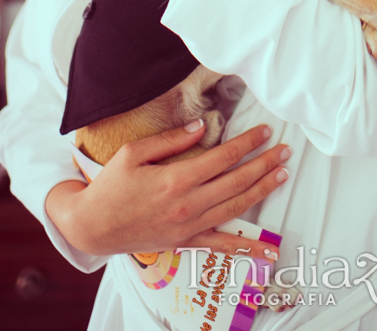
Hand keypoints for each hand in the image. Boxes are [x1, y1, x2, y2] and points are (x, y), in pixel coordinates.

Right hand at [46, 123, 289, 259]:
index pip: (223, 157)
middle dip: (264, 163)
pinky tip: (268, 250)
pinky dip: (247, 248)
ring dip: (262, 191)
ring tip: (282, 175)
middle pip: (236, 180)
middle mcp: (187, 204)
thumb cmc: (110, 187)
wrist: (91, 227)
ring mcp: (189, 227)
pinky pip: (221, 246)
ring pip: (236, 207)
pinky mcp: (186, 242)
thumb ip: (171, 140)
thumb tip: (201, 127)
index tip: (265, 131)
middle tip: (285, 150)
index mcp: (176, 179)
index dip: (247, 143)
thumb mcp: (133, 153)